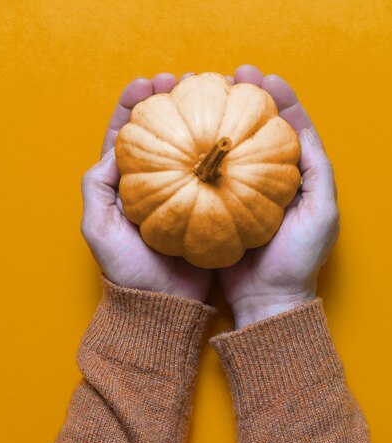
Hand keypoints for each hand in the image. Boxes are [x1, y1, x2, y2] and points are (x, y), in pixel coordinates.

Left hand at [80, 73, 212, 302]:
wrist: (162, 305)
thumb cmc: (126, 271)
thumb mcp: (98, 229)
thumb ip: (97, 187)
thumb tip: (115, 148)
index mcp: (125, 186)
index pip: (128, 136)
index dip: (135, 105)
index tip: (150, 83)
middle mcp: (156, 187)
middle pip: (164, 136)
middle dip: (173, 103)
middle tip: (187, 81)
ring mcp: (183, 198)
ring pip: (191, 151)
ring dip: (201, 122)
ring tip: (213, 97)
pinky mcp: (207, 211)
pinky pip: (215, 177)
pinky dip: (221, 155)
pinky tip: (232, 138)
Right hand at [217, 64, 339, 328]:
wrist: (267, 300)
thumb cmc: (298, 259)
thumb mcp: (322, 211)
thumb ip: (316, 168)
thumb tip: (299, 126)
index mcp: (293, 177)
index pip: (286, 128)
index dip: (276, 99)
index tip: (260, 76)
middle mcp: (264, 182)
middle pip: (253, 133)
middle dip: (241, 101)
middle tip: (227, 77)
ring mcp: (238, 195)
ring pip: (227, 150)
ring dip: (216, 122)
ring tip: (202, 96)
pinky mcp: (215, 210)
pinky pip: (205, 177)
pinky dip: (197, 156)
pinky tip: (186, 138)